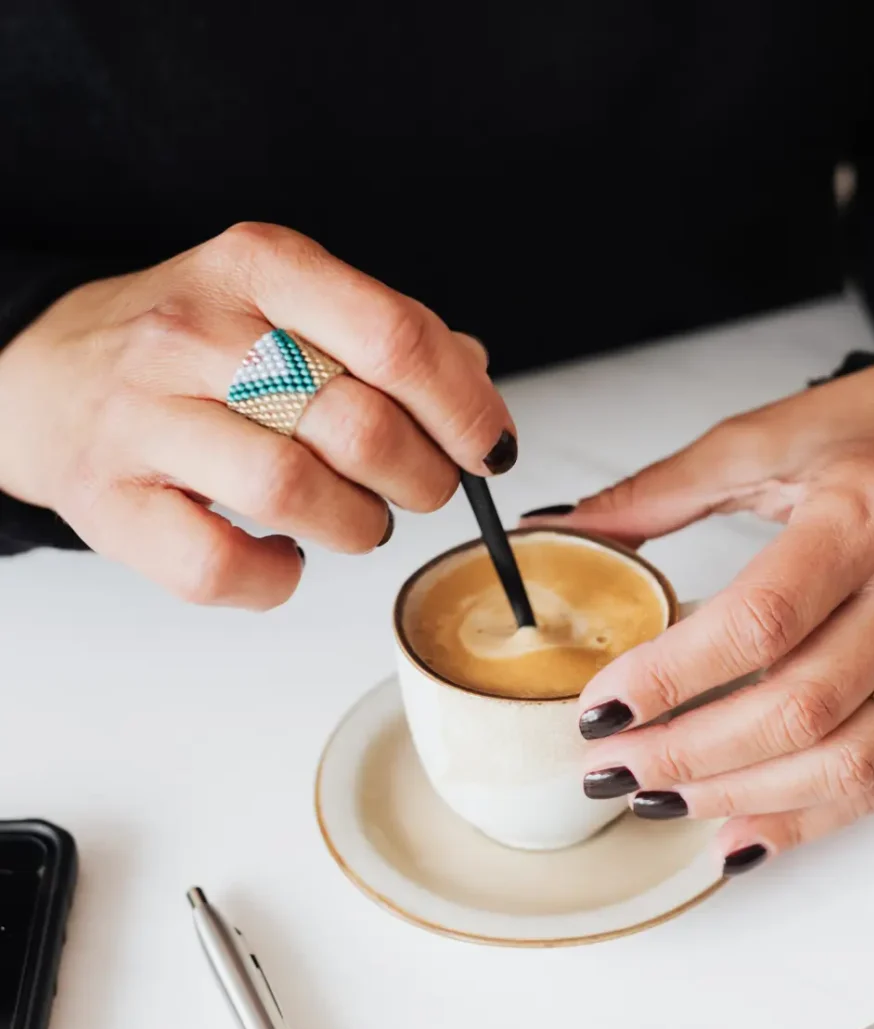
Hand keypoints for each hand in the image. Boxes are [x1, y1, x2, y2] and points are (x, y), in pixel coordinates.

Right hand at [0, 222, 513, 608]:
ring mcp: (145, 417)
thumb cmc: (197, 347)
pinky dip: (278, 578)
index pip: (395, 337)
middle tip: (423, 490)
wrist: (46, 374)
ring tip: (361, 519)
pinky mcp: (110, 501)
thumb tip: (477, 382)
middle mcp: (197, 333)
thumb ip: (386, 335)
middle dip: (422, 478)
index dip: (464, 408)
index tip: (489, 448)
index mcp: (261, 267)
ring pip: (293, 491)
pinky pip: (220, 564)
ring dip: (359, 525)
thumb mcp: (287, 300)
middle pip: (359, 424)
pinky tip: (289, 556)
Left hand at [526, 363, 873, 873]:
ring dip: (742, 796)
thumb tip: (564, 527)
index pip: (760, 623)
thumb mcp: (768, 437)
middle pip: (798, 708)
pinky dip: (809, 818)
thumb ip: (662, 490)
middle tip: (610, 767)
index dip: (672, 677)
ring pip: (846, 761)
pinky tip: (741, 832)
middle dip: (689, 753)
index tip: (601, 708)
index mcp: (863, 517)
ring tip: (658, 799)